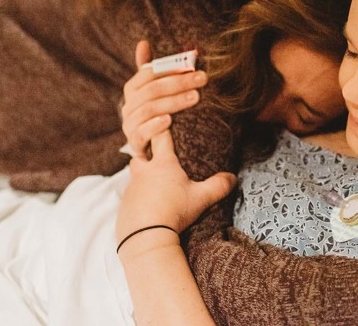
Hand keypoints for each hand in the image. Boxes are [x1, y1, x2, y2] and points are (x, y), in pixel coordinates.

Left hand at [116, 128, 236, 241]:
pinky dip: (138, 199)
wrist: (145, 238)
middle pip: (139, 153)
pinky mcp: (124, 207)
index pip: (161, 136)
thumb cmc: (173, 213)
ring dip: (142, 177)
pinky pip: (130, 198)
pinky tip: (147, 207)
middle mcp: (143, 173)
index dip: (164, 126)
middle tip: (155, 155)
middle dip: (146, 150)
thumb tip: (233, 178)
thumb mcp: (201, 199)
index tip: (167, 119)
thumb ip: (218, 186)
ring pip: (134, 176)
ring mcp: (131, 190)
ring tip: (153, 185)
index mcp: (162, 165)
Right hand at [121, 40, 207, 157]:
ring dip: (173, 102)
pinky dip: (154, 126)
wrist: (153, 146)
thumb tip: (143, 42)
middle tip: (202, 78)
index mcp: (133, 89)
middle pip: (152, 90)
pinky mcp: (135, 144)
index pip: (149, 73)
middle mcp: (128, 105)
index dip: (170, 67)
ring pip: (148, 110)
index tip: (192, 64)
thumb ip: (155, 68)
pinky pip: (141, 133)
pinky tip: (169, 120)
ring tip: (195, 97)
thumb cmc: (159, 111)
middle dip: (179, 83)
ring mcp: (130, 125)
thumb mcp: (157, 90)